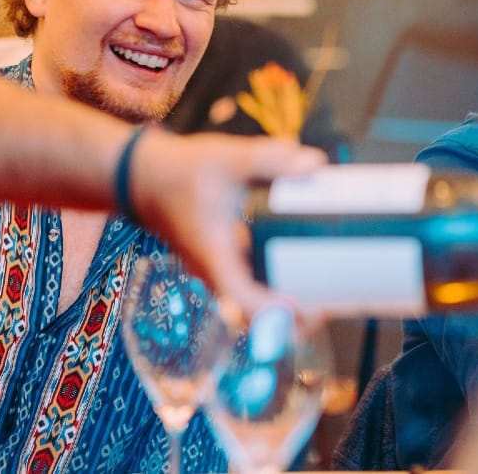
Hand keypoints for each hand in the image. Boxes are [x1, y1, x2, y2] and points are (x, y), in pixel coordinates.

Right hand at [129, 131, 325, 321]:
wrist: (145, 177)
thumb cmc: (181, 171)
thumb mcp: (227, 159)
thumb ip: (271, 159)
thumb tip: (315, 164)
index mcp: (216, 259)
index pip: (247, 304)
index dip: (281, 315)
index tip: (312, 307)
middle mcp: (218, 274)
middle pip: (258, 318)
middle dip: (295, 319)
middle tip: (332, 302)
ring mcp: (222, 273)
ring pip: (258, 306)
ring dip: (290, 306)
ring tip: (327, 290)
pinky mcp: (226, 264)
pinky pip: (255, 288)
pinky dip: (280, 287)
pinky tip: (305, 267)